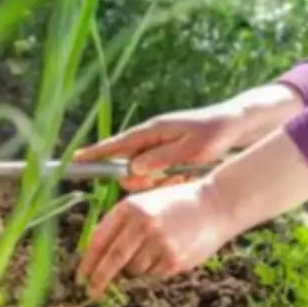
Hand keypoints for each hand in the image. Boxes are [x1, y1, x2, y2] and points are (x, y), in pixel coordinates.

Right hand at [73, 103, 246, 190]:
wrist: (234, 125)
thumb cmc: (213, 134)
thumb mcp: (188, 150)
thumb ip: (160, 159)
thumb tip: (132, 169)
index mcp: (154, 130)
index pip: (118, 143)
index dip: (96, 153)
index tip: (73, 161)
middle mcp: (152, 137)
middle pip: (128, 165)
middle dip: (140, 179)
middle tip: (164, 178)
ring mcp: (159, 145)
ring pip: (143, 173)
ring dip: (158, 181)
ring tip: (182, 174)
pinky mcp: (168, 154)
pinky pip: (158, 174)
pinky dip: (169, 179)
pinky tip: (186, 175)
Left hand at [77, 177, 229, 297]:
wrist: (215, 204)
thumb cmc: (177, 203)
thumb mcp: (146, 202)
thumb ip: (122, 224)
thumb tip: (96, 257)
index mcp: (131, 207)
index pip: (99, 239)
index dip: (87, 261)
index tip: (80, 275)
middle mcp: (142, 224)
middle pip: (111, 260)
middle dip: (99, 279)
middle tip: (91, 291)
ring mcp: (158, 243)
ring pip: (133, 270)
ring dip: (135, 269)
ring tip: (153, 251)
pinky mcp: (173, 259)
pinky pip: (153, 274)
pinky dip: (154, 269)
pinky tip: (168, 252)